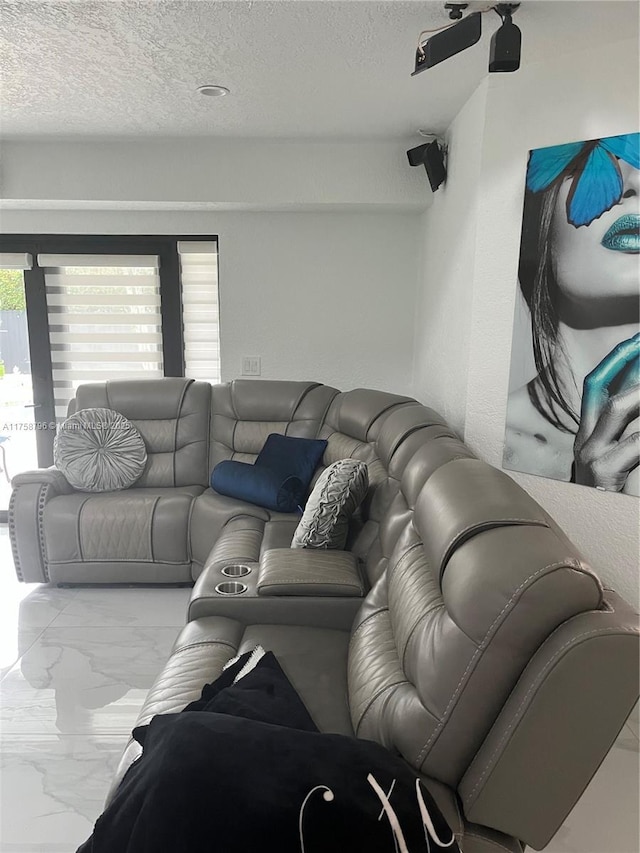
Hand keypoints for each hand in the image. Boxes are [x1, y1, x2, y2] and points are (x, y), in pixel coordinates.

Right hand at [573, 333, 639, 491]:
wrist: (600, 542)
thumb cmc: (615, 502)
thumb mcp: (623, 462)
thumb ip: (632, 433)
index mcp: (587, 438)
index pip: (597, 386)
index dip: (618, 359)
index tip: (638, 338)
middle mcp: (584, 444)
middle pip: (601, 389)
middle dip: (627, 360)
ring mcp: (592, 459)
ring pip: (617, 409)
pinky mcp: (605, 473)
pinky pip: (636, 443)